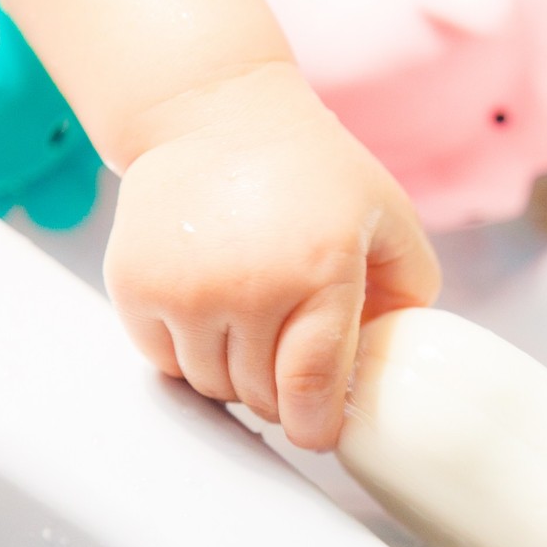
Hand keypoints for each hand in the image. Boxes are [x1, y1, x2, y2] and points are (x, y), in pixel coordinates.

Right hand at [104, 63, 440, 449]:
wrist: (212, 115)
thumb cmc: (308, 168)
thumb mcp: (386, 213)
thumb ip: (411, 289)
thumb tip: (393, 358)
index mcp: (319, 271)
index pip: (310, 390)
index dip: (316, 426)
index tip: (318, 431)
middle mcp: (247, 287)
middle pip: (259, 396)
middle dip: (280, 394)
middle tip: (288, 357)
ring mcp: (184, 290)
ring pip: (210, 385)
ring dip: (233, 373)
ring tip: (250, 325)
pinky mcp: (135, 287)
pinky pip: (164, 361)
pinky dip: (189, 351)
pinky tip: (210, 308)